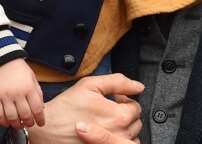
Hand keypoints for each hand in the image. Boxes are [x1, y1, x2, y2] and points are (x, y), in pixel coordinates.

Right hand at [0, 58, 44, 127]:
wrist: (6, 62)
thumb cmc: (21, 70)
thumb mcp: (33, 79)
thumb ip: (38, 93)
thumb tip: (41, 107)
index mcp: (29, 88)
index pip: (37, 108)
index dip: (40, 118)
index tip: (42, 123)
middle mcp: (18, 94)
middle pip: (25, 115)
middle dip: (29, 123)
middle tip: (30, 124)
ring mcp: (5, 97)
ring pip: (11, 117)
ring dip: (17, 124)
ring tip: (20, 125)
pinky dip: (3, 121)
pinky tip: (8, 122)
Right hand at [27, 74, 142, 143]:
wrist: (45, 130)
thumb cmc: (66, 107)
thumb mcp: (91, 85)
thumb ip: (119, 82)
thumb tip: (139, 87)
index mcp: (117, 117)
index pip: (136, 108)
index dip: (126, 100)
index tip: (116, 99)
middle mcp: (116, 135)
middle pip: (135, 123)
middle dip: (126, 114)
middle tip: (111, 110)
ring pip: (129, 138)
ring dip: (124, 128)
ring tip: (109, 122)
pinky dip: (118, 140)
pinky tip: (107, 133)